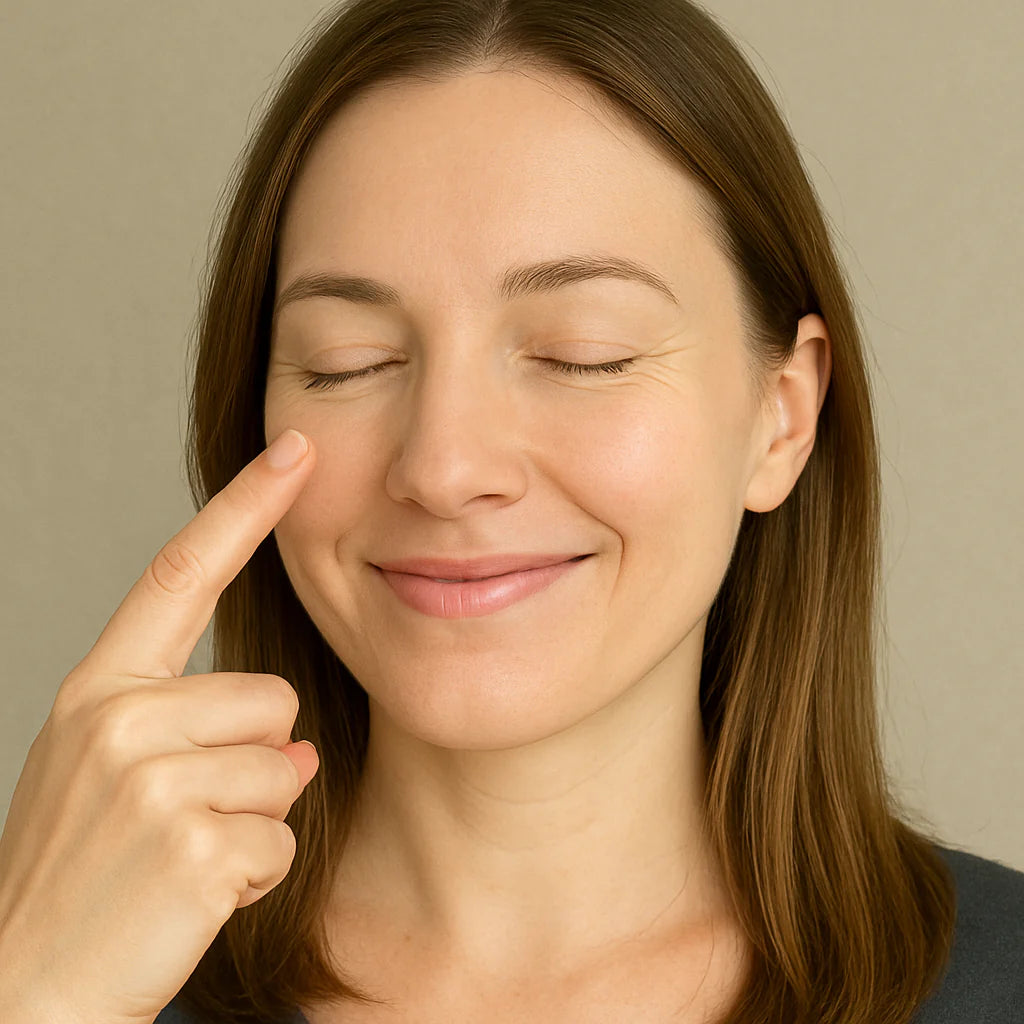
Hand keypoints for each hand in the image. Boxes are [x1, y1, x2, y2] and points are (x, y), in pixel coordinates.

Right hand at [0, 429, 318, 1023]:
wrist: (25, 989)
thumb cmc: (78, 874)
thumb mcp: (112, 777)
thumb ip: (197, 732)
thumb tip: (296, 745)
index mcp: (98, 692)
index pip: (180, 575)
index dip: (243, 507)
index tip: (294, 451)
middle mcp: (117, 720)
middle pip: (273, 697)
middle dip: (254, 760)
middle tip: (182, 818)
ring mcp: (151, 782)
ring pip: (286, 766)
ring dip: (255, 820)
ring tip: (181, 857)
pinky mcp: (191, 845)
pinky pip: (281, 838)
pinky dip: (255, 875)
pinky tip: (191, 897)